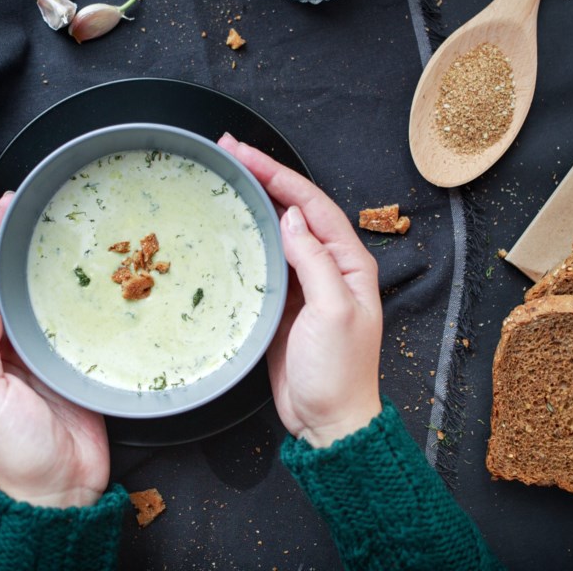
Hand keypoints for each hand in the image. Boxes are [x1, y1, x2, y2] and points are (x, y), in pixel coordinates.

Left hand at [0, 193, 110, 507]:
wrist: (62, 489)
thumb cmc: (15, 454)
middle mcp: (0, 350)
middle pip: (0, 286)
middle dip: (5, 246)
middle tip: (20, 207)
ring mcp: (34, 354)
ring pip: (32, 296)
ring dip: (35, 263)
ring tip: (46, 227)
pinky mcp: (67, 361)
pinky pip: (65, 318)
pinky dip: (68, 292)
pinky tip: (77, 271)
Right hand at [218, 134, 382, 447]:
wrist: (328, 421)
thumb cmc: (338, 372)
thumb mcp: (333, 312)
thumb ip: (314, 261)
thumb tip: (291, 217)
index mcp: (350, 262)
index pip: (313, 204)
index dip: (279, 174)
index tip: (244, 153)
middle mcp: (329, 266)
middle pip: (294, 209)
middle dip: (262, 177)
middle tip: (226, 151)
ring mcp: (304, 283)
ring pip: (276, 230)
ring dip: (252, 203)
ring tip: (222, 177)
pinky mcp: (282, 302)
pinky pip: (263, 260)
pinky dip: (244, 239)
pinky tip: (225, 227)